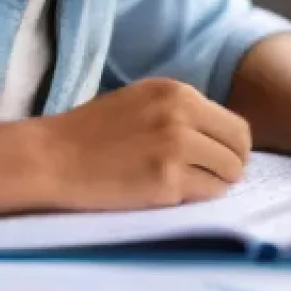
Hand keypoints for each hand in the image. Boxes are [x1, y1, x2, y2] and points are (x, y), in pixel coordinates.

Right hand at [37, 77, 251, 210]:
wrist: (51, 157)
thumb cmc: (91, 133)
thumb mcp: (141, 101)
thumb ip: (181, 112)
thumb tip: (224, 139)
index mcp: (177, 91)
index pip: (235, 124)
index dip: (230, 148)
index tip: (216, 161)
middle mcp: (181, 113)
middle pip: (239, 149)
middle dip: (229, 168)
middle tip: (208, 180)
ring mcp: (175, 146)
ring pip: (229, 174)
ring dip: (214, 185)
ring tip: (183, 187)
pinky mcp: (166, 180)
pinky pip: (206, 195)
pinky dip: (194, 199)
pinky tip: (167, 194)